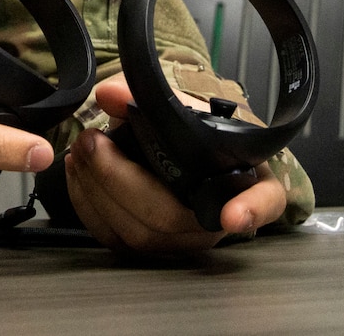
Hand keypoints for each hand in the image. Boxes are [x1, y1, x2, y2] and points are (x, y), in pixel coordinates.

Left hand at [63, 75, 287, 256]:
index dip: (251, 210)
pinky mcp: (152, 249)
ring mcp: (184, 240)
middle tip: (91, 141)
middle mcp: (218, 218)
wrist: (182, 147)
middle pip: (171, 217)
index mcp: (246, 178)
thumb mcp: (182, 104)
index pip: (265, 200)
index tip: (231, 215)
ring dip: (97, 193)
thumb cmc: (193, 129)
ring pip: (140, 235)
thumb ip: (149, 95)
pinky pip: (118, 241)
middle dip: (119, 180)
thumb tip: (109, 93)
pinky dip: (90, 208)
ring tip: (79, 152)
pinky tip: (78, 176)